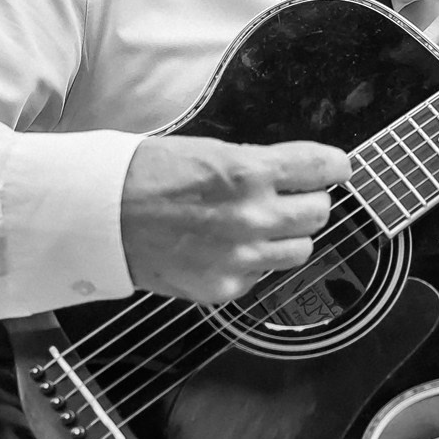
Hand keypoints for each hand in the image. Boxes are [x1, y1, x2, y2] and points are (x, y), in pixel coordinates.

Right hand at [120, 136, 348, 304]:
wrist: (101, 216)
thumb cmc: (148, 175)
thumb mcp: (210, 150)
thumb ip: (258, 166)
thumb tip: (299, 175)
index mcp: (249, 172)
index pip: (323, 168)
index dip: (334, 167)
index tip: (337, 169)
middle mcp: (253, 217)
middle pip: (319, 212)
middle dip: (310, 201)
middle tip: (292, 196)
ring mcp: (241, 257)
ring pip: (301, 249)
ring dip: (289, 234)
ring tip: (261, 225)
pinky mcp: (225, 287)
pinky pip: (264, 276)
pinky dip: (255, 263)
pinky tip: (228, 248)